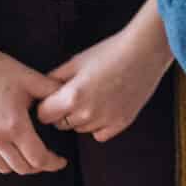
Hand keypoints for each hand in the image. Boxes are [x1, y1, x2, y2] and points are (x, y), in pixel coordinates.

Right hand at [0, 29, 66, 174]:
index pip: (38, 158)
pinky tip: (6, 149)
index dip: (53, 163)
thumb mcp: (31, 79)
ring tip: (27, 154)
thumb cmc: (0, 69)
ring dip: (18, 165)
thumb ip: (54, 92)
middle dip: (38, 166)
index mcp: (14, 125)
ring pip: (2, 168)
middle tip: (47, 158)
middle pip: (21, 168)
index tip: (61, 161)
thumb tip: (73, 98)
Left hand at [35, 0, 174, 142]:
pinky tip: (105, 106)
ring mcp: (105, 121)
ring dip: (80, 118)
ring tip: (94, 95)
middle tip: (75, 94)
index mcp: (72, 96)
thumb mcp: (76, 61)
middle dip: (62, 112)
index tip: (53, 98)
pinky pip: (99, 134)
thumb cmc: (110, 52)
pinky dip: (98, 124)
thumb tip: (39, 93)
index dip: (46, 105)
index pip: (43, 115)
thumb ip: (53, 79)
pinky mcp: (121, 124)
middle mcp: (87, 113)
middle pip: (60, 124)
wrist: (145, 51)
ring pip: (79, 129)